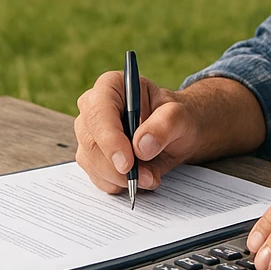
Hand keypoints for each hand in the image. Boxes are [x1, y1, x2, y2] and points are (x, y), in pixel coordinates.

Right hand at [74, 70, 200, 193]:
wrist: (177, 134)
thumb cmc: (176, 118)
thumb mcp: (180, 116)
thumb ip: (164, 125)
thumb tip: (141, 147)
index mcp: (112, 85)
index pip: (99, 111)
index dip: (110, 138)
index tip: (128, 163)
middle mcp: (94, 107)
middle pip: (91, 140)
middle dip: (117, 166)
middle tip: (145, 177)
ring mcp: (90, 133)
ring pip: (91, 161)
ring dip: (120, 177)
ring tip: (150, 176)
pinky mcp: (92, 156)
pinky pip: (96, 176)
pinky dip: (117, 184)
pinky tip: (139, 178)